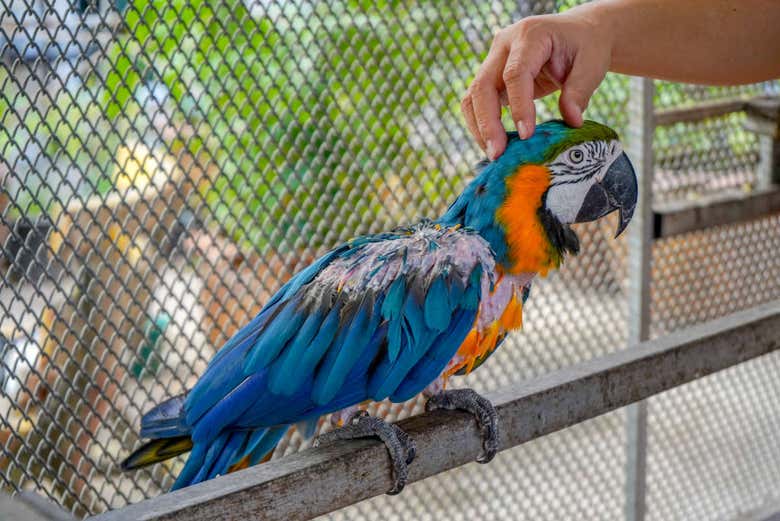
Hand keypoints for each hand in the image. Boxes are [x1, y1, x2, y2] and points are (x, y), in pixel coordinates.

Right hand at [462, 7, 612, 158]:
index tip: (527, 135)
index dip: (519, 106)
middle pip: (483, 86)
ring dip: (479, 127)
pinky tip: (496, 144)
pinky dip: (482, 125)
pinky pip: (477, 103)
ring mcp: (493, 60)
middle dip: (487, 123)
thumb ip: (580, 91)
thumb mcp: (592, 64)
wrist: (578, 33)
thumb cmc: (586, 46)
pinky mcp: (491, 77)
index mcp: (530, 35)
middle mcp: (504, 45)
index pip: (515, 73)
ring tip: (495, 154)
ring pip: (472, 96)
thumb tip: (571, 122)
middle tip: (497, 154)